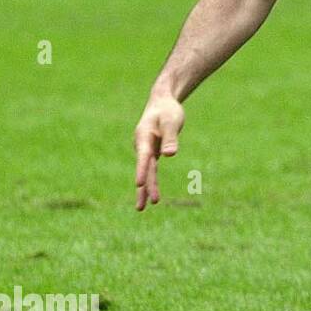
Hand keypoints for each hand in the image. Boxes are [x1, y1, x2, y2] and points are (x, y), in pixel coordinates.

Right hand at [134, 93, 183, 210]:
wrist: (162, 102)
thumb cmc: (167, 110)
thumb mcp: (171, 121)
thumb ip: (171, 138)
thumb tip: (170, 155)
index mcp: (144, 138)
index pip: (144, 157)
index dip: (141, 170)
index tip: (139, 183)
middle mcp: (142, 146)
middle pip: (144, 170)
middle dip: (144, 188)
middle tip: (142, 208)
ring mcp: (147, 150)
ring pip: (147, 172)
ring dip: (146, 189)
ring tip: (142, 208)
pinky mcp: (153, 152)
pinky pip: (151, 170)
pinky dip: (151, 181)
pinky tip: (151, 194)